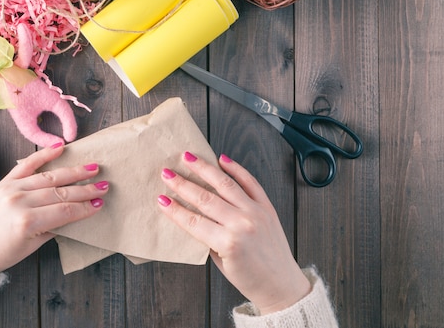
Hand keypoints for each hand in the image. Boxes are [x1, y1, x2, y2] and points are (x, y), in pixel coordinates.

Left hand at [0, 144, 107, 272]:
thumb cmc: (1, 253)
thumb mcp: (32, 246)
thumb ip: (54, 227)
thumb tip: (75, 213)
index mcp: (27, 222)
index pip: (65, 210)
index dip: (85, 207)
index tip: (100, 202)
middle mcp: (20, 201)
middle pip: (61, 191)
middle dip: (85, 188)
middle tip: (103, 185)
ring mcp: (11, 188)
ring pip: (49, 177)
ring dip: (73, 171)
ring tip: (92, 167)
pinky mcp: (5, 181)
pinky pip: (26, 164)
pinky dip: (43, 154)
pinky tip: (59, 147)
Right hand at [158, 152, 310, 313]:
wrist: (282, 285)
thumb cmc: (250, 278)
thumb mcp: (220, 261)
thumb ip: (207, 237)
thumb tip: (190, 214)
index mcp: (228, 243)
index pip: (194, 221)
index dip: (175, 210)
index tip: (161, 199)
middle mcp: (242, 224)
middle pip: (205, 198)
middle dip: (183, 184)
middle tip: (167, 173)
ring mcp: (256, 213)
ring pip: (226, 184)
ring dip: (204, 169)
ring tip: (188, 158)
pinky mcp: (267, 207)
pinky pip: (251, 182)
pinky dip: (236, 169)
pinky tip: (222, 159)